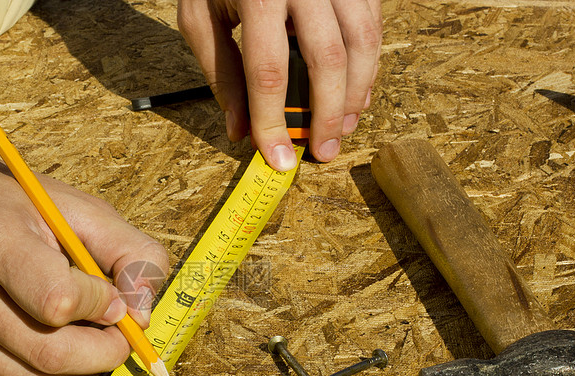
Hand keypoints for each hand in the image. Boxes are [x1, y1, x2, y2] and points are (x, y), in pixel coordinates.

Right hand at [0, 153, 168, 375]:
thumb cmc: (15, 204)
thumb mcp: (79, 208)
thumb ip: (131, 252)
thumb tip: (143, 315)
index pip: (58, 301)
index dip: (101, 306)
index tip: (114, 296)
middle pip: (49, 354)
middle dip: (104, 353)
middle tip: (122, 335)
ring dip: (81, 369)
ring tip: (92, 335)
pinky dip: (49, 371)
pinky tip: (51, 336)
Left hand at [178, 0, 380, 168]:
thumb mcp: (201, 16)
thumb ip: (222, 73)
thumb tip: (240, 131)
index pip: (267, 71)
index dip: (273, 121)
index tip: (277, 159)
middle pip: (327, 59)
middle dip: (326, 115)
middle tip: (321, 153)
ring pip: (364, 42)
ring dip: (357, 94)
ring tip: (341, 129)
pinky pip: (373, 24)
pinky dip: (369, 65)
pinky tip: (355, 94)